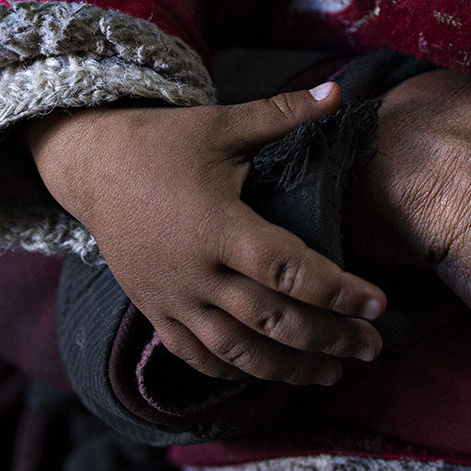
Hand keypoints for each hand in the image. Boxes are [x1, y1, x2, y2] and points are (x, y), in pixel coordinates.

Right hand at [27, 83, 386, 384]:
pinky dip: (234, 373)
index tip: (379, 304)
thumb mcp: (224, 124)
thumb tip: (339, 92)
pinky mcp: (156, 312)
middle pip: (272, 322)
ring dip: (289, 370)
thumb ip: (284, 113)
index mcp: (219, 226)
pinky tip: (268, 378)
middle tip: (373, 348)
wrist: (92, 166)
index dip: (337, 291)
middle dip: (328, 339)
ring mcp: (173, 299)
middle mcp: (197, 272)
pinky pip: (196, 357)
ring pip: (237, 352)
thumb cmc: (165, 142)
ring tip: (333, 374)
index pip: (288, 271)